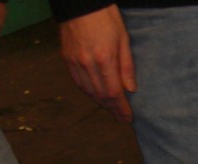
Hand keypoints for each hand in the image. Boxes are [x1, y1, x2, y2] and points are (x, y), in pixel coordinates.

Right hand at [59, 5, 136, 122]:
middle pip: (101, 95)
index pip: (114, 92)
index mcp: (104, 59)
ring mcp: (74, 61)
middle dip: (112, 109)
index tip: (128, 118)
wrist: (80, 2)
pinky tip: (96, 95)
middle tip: (121, 118)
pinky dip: (88, 92)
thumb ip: (127, 66)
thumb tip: (131, 89)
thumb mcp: (123, 39)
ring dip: (101, 103)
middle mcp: (87, 63)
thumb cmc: (106, 17)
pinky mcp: (66, 58)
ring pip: (88, 91)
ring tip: (111, 109)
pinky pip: (78, 82)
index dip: (121, 108)